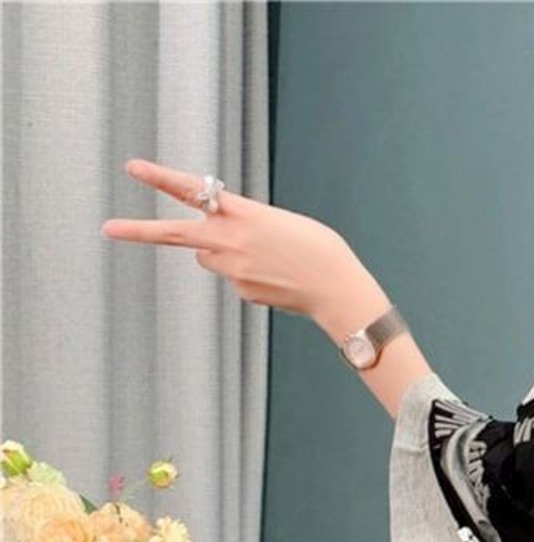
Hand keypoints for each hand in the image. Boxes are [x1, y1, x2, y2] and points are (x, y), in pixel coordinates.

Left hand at [101, 158, 359, 317]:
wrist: (337, 288)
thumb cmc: (318, 249)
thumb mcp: (280, 222)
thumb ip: (241, 227)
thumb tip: (208, 254)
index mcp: (243, 213)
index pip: (194, 191)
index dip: (161, 177)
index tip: (133, 168)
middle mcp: (230, 241)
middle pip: (175, 234)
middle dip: (139, 231)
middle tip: (107, 229)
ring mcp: (233, 270)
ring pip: (210, 257)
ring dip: (225, 254)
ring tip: (267, 258)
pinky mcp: (242, 292)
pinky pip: (235, 279)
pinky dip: (251, 276)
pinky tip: (277, 278)